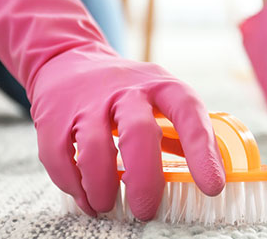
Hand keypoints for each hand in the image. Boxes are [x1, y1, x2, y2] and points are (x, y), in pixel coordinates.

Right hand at [30, 49, 225, 219]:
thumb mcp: (159, 95)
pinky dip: (73, 185)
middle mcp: (125, 90)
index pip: (188, 114)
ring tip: (108, 206)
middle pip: (138, 133)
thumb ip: (181, 132)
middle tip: (147, 209)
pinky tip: (85, 198)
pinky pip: (60, 158)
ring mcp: (86, 103)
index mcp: (160, 85)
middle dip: (145, 179)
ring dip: (102, 186)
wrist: (67, 57)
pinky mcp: (54, 117)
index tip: (212, 187)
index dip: (202, 151)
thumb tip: (212, 175)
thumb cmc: (125, 88)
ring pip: (94, 148)